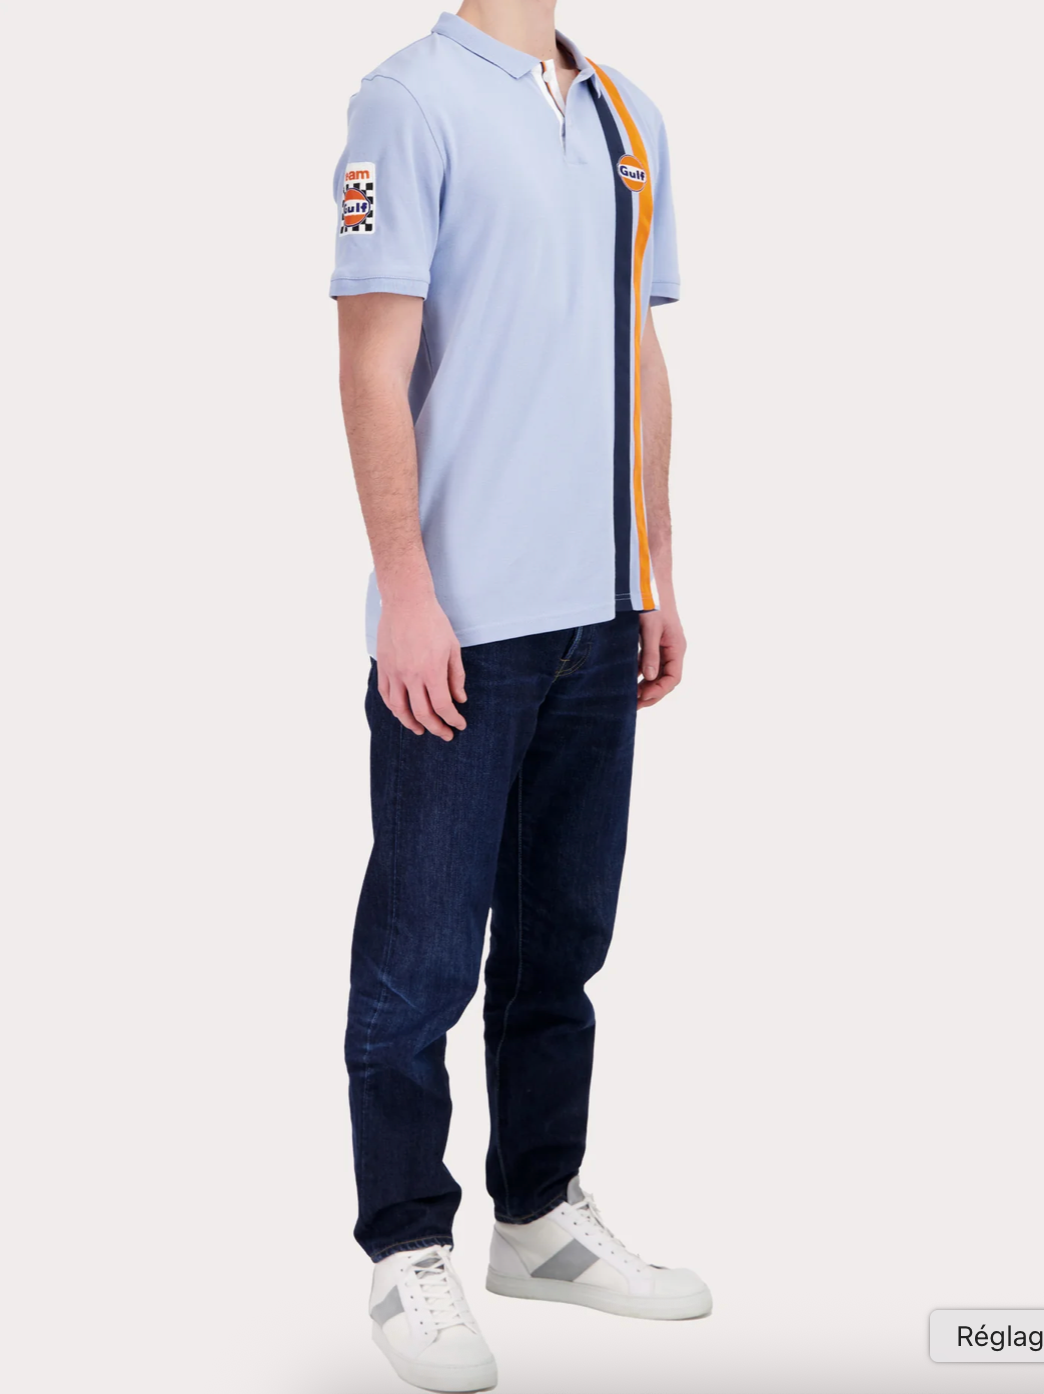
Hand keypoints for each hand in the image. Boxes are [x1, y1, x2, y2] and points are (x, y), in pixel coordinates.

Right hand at [375, 593, 466, 739]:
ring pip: (400, 709)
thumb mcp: (452, 648)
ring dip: (411, 724)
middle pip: (422, 713)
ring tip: (420, 730)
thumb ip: (456, 676)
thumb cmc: (433, 622)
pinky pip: (386, 695)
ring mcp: (394, 672)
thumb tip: (459, 699)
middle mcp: (411, 676)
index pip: (443, 706)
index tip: (459, 725)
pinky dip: (394, 708)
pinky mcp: (383, 667)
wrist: (406, 602)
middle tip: (445, 734)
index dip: (452, 720)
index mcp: (431, 671)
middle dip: (435, 728)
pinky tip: (401, 712)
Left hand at [637, 602, 685, 707]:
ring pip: (656, 673)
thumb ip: (650, 654)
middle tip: (633, 705)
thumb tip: (647, 678)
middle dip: (651, 693)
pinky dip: (639, 674)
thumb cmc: (653, 602)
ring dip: (645, 686)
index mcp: (676, 648)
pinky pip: (648, 663)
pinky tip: (627, 680)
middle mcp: (672, 650)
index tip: (642, 698)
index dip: (659, 691)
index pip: (673, 678)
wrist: (650, 581)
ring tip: (629, 698)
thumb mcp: (650, 629)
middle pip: (665, 679)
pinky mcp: (652, 642)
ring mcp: (663, 646)